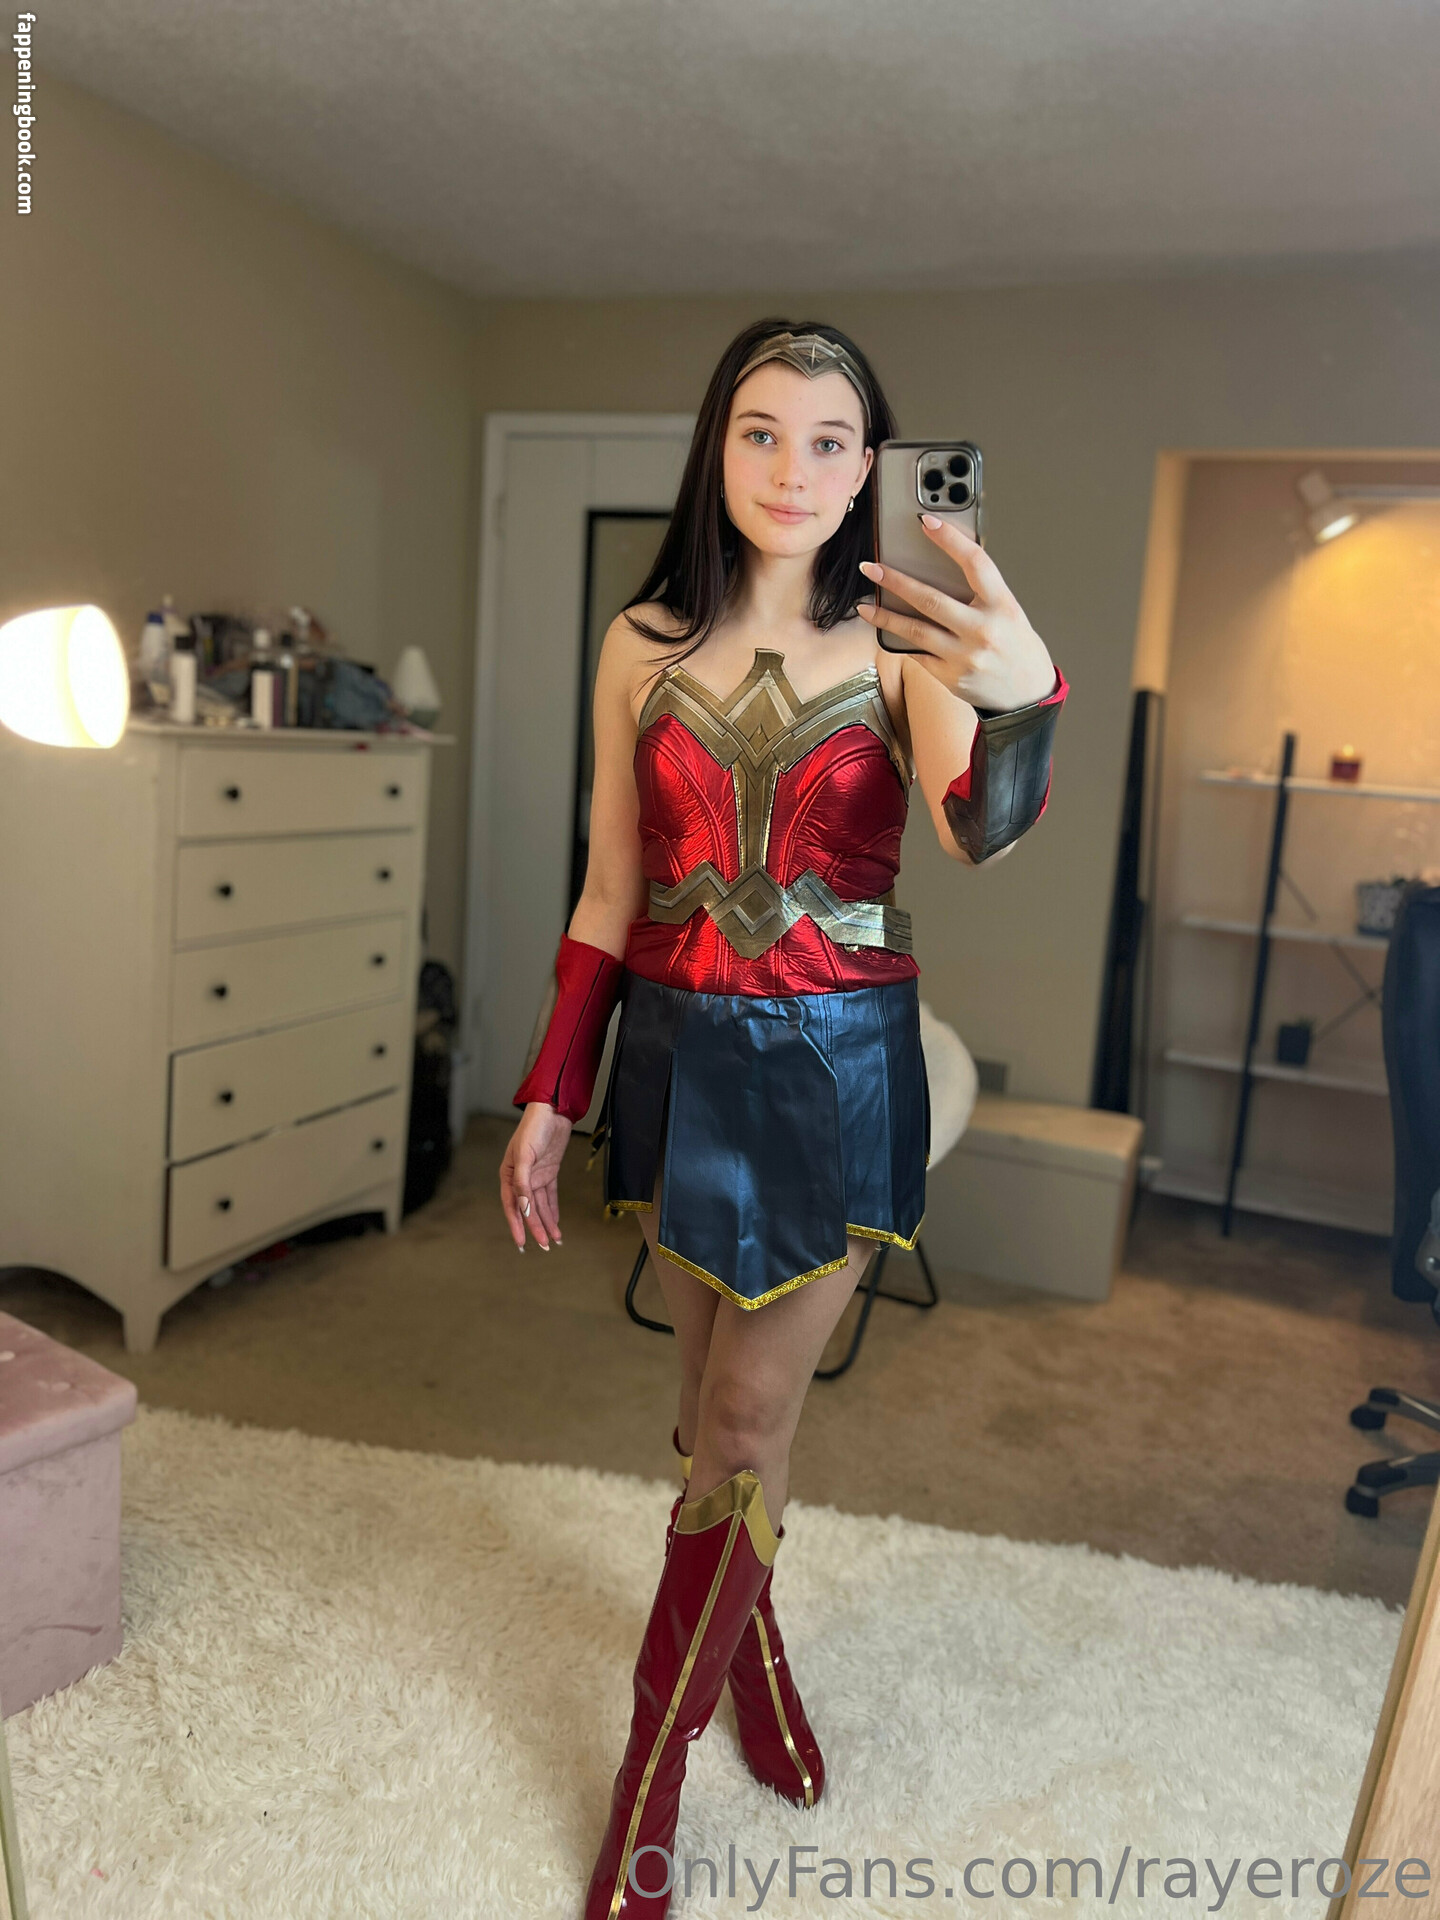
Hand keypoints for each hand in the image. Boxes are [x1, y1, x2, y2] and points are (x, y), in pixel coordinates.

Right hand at [499, 1102, 572, 1250]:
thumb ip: (523, 1183)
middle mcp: (521, 1178)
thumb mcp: (525, 1156)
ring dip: (547, 1222)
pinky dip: (553, 1209)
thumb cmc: (533, 1129)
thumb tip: (524, 1209)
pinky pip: (550, 1196)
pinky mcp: (549, 1172)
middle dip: (536, 1228)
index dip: (517, 1225)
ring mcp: (536, 1176)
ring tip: (554, 1240)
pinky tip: (556, 1222)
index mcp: (508, 1175)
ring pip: (540, 1206)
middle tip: (545, 1246)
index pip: (512, 1206)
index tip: (523, 1243)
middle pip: (528, 1209)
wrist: (552, 1111)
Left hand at [856, 516, 1054, 712]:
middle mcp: (983, 630)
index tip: (926, 522)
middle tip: (872, 568)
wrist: (1028, 694)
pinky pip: (917, 654)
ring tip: (864, 606)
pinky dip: (899, 641)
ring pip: (915, 630)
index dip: (949, 539)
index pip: (974, 563)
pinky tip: (884, 630)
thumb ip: (981, 592)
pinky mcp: (951, 677)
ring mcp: (964, 656)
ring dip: (885, 615)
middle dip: (896, 581)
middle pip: (931, 599)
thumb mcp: (1010, 612)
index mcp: (1002, 605)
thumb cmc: (1018, 647)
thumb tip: (941, 568)